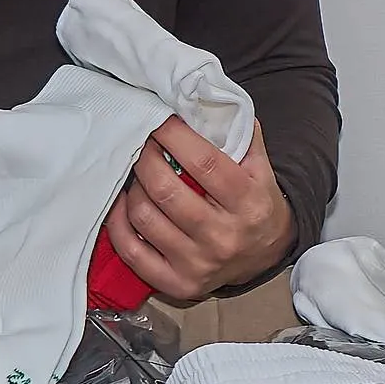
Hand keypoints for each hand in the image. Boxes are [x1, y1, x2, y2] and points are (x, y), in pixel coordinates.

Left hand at [103, 115, 291, 304]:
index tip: (158, 120)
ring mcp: (198, 263)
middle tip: (142, 145)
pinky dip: (119, 225)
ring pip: (145, 218)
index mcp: (247, 202)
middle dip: (146, 159)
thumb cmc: (255, 203)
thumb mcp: (260, 169)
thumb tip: (207, 99)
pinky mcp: (177, 284)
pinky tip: (124, 205)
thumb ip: (241, 135)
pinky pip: (132, 252)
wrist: (266, 256)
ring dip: (132, 189)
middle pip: (166, 191)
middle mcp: (223, 236)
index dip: (173, 136)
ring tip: (137, 174)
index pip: (203, 163)